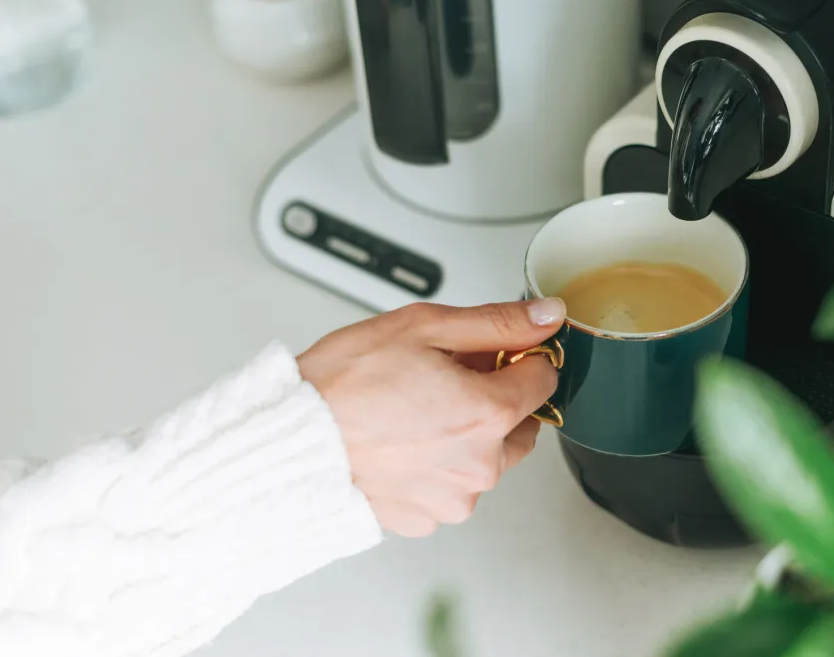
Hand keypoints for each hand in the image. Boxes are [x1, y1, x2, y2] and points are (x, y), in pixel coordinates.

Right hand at [297, 298, 565, 537]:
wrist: (286, 441)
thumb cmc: (343, 385)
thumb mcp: (423, 327)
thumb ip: (497, 322)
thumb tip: (546, 316)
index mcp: (489, 414)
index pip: (544, 379)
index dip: (519, 357)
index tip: (492, 353)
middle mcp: (480, 465)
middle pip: (520, 423)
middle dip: (496, 399)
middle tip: (444, 379)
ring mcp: (453, 499)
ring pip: (485, 458)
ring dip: (467, 436)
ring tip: (414, 412)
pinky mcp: (426, 518)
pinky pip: (448, 486)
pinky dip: (435, 466)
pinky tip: (400, 443)